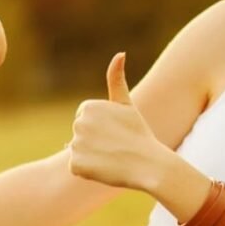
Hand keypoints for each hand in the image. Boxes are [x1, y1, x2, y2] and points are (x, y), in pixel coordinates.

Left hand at [68, 52, 169, 191]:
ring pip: (78, 151)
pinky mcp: (75, 164)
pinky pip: (77, 168)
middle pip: (80, 135)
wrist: (149, 164)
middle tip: (115, 146)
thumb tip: (120, 53)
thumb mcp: (127, 104)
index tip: (115, 132)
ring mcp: (76, 145)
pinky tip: (104, 169)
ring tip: (111, 158)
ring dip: (92, 157)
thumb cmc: (139, 134)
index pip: (84, 119)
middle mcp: (79, 124)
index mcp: (88, 107)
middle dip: (94, 142)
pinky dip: (88, 172)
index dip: (101, 128)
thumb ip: (117, 79)